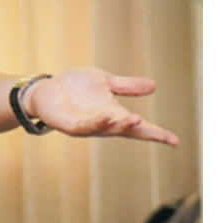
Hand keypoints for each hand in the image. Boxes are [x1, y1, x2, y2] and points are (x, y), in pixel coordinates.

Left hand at [22, 68, 178, 146]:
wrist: (47, 89)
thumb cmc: (76, 87)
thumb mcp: (104, 82)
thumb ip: (126, 86)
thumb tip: (154, 85)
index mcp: (114, 114)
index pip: (138, 127)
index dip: (156, 134)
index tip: (174, 141)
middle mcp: (103, 124)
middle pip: (126, 131)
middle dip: (140, 130)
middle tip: (157, 132)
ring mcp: (87, 126)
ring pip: (107, 130)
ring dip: (120, 126)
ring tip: (135, 119)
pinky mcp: (70, 125)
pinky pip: (85, 126)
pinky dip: (96, 123)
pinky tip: (105, 116)